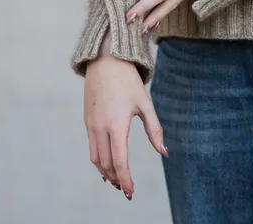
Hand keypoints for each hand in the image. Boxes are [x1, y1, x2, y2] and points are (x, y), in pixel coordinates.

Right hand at [84, 37, 168, 200]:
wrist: (106, 60)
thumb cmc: (128, 81)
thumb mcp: (145, 103)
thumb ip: (154, 129)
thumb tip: (164, 152)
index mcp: (116, 124)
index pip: (119, 161)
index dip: (126, 179)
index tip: (131, 193)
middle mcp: (100, 127)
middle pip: (106, 164)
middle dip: (116, 179)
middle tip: (126, 190)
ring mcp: (91, 125)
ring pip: (96, 159)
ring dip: (106, 173)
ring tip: (117, 181)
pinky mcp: (87, 121)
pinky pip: (91, 148)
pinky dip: (99, 161)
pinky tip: (106, 165)